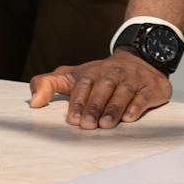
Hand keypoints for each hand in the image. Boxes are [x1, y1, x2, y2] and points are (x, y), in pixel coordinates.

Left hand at [28, 51, 171, 129]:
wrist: (141, 58)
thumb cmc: (101, 75)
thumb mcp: (73, 76)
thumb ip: (48, 84)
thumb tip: (33, 102)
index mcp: (92, 72)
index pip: (83, 85)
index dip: (77, 102)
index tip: (72, 119)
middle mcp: (113, 74)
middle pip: (103, 88)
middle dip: (95, 106)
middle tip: (88, 124)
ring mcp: (133, 79)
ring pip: (124, 92)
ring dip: (114, 108)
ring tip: (106, 124)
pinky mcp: (151, 86)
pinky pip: (144, 95)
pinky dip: (137, 106)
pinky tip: (129, 117)